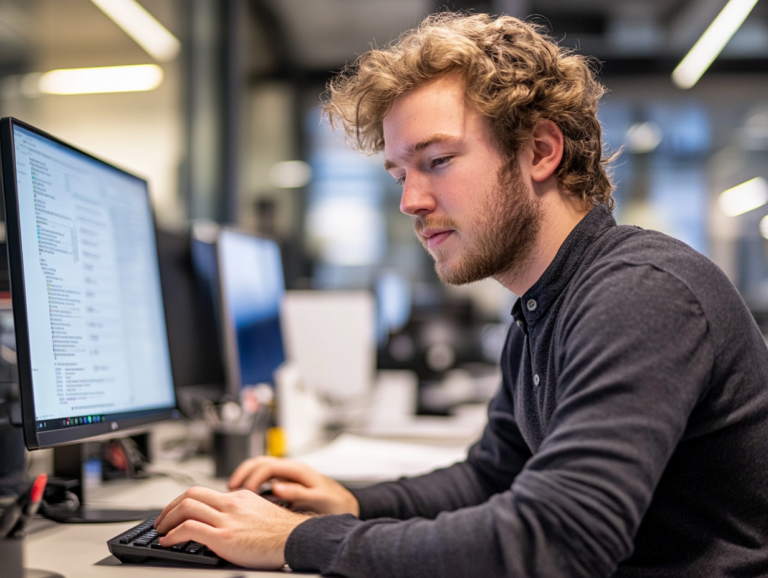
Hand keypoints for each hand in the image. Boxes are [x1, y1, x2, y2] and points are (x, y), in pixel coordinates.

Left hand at [154, 486, 308, 568]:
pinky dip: (173, 534)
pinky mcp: (224, 536)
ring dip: (167, 520)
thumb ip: (241, 513)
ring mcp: (227, 519)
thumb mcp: (259, 513)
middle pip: (190, 495)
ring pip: (186, 508)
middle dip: (169, 508)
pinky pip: (189, 529)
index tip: (175, 512)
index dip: (183, 502)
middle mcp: (231, 504)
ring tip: (161, 531)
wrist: (295, 539)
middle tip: (161, 521)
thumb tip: (226, 523)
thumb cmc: (282, 533)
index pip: (203, 492)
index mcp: (239, 497)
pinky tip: (168, 542)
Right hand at [229, 456, 359, 515]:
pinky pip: (264, 478)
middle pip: (260, 462)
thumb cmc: (335, 503)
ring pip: (260, 468)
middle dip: (243, 473)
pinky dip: (252, 483)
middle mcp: (291, 469)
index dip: (253, 477)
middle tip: (231, 490)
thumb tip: (276, 488)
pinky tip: (245, 497)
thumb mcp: (319, 498)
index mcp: (297, 470)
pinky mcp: (286, 483)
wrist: (346, 505)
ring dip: (246, 477)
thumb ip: (298, 493)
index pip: (268, 465)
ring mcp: (288, 475)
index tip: (244, 492)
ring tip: (233, 492)